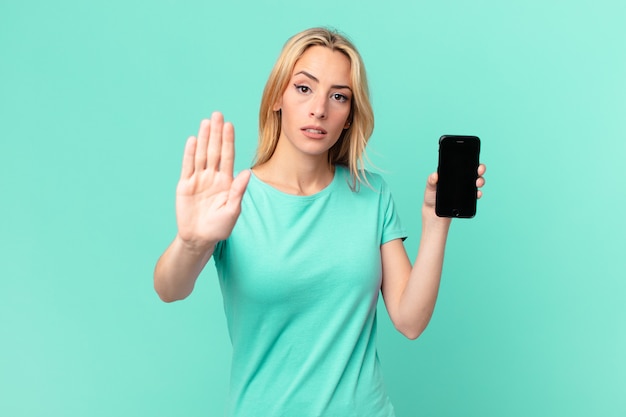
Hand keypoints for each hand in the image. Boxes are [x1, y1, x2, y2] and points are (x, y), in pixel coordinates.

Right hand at [175, 112, 250, 250]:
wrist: (199, 239)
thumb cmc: (219, 227)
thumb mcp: (233, 211)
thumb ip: (238, 191)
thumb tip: (247, 173)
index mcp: (226, 182)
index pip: (228, 157)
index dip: (228, 141)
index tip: (230, 125)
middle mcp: (213, 177)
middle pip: (214, 151)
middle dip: (216, 133)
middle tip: (217, 114)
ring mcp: (198, 180)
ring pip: (201, 155)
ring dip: (204, 138)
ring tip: (206, 122)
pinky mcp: (185, 185)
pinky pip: (187, 166)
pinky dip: (189, 153)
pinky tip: (192, 140)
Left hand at [423, 164, 486, 212]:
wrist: (433, 211)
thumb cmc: (432, 196)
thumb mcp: (430, 186)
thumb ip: (431, 180)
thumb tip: (435, 175)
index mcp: (453, 174)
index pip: (464, 165)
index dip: (470, 160)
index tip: (473, 159)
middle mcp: (462, 180)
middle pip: (474, 172)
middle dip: (480, 169)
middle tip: (479, 170)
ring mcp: (465, 189)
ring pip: (477, 182)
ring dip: (481, 181)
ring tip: (478, 182)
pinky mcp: (467, 199)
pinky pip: (475, 195)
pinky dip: (478, 194)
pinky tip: (477, 193)